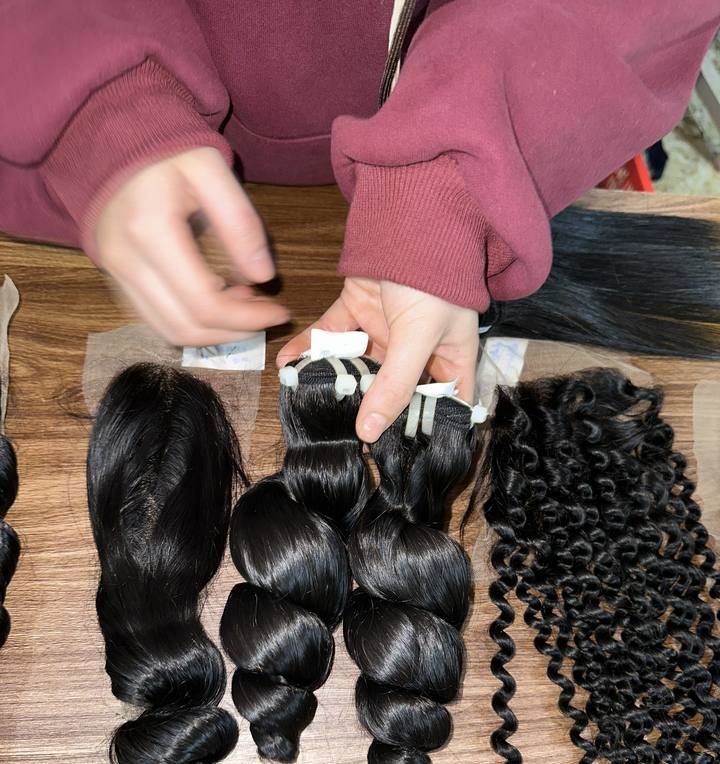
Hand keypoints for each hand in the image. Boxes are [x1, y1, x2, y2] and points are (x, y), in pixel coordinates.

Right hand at [95, 147, 287, 345]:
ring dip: (213, 332)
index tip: (280, 312)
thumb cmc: (166, 149)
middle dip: (233, 331)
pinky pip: (155, 318)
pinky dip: (191, 321)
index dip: (247, 319)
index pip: (205, 303)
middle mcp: (125, 261)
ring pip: (168, 331)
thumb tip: (263, 276)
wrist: (110, 136)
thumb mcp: (210, 168)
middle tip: (265, 313)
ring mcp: (115, 273)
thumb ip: (239, 222)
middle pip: (185, 327)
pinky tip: (217, 297)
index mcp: (150, 231)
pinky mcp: (115, 278)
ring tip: (243, 304)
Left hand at [277, 277, 478, 441]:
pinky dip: (310, 347)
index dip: (427, 428)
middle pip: (392, 390)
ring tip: (309, 401)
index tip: (402, 455)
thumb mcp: (418, 337)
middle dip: (368, 410)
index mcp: (449, 357)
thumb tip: (369, 433)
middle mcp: (418, 347)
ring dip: (333, 379)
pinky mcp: (357, 307)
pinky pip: (331, 335)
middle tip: (342, 437)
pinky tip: (289, 365)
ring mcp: (385, 328)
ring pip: (357, 364)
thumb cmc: (433, 277)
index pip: (443, 403)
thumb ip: (393, 385)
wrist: (409, 216)